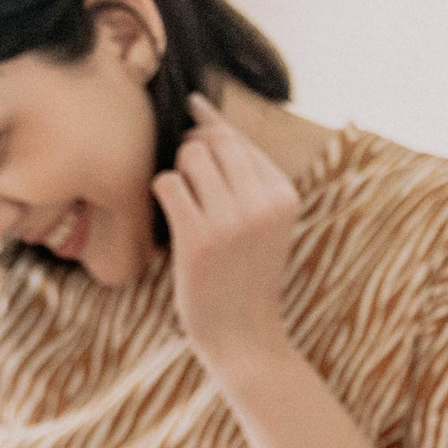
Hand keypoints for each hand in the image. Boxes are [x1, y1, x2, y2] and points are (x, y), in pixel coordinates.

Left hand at [151, 93, 299, 362]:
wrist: (245, 337)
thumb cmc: (246, 274)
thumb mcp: (265, 222)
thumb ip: (244, 172)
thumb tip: (202, 110)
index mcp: (284, 195)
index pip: (239, 139)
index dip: (210, 130)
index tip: (196, 122)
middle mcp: (263, 203)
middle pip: (213, 140)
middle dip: (192, 149)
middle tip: (188, 180)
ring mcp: (232, 220)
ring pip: (190, 156)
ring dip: (178, 173)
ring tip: (186, 204)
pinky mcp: (199, 239)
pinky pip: (168, 184)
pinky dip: (163, 194)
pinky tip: (172, 217)